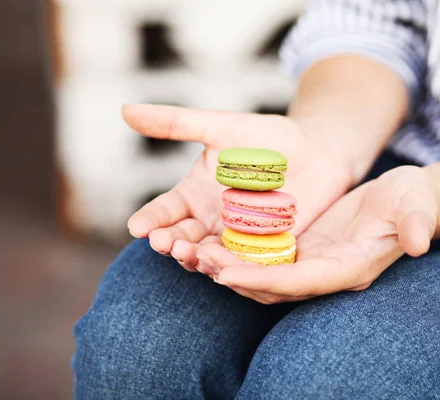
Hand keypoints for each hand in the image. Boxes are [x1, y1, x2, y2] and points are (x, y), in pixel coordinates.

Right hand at [124, 104, 354, 270]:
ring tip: (190, 256)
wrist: (316, 149)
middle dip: (172, 243)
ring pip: (213, 256)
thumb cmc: (265, 137)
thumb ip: (176, 124)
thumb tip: (123, 110)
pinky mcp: (267, 249)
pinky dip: (238, 268)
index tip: (137, 226)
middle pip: (185, 239)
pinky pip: (250, 263)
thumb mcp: (219, 127)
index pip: (165, 212)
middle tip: (163, 244)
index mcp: (194, 196)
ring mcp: (238, 238)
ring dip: (199, 259)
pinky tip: (230, 269)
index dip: (151, 220)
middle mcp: (211, 221)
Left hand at [196, 166, 439, 303]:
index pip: (301, 282)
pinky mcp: (300, 249)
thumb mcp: (416, 205)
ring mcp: (310, 263)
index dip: (264, 280)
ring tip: (190, 249)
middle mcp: (324, 273)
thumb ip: (417, 223)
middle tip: (194, 257)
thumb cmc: (411, 201)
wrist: (402, 200)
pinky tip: (208, 237)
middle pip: (271, 284)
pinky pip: (261, 257)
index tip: (227, 274)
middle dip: (232, 274)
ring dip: (226, 265)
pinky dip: (235, 252)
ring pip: (260, 273)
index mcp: (349, 268)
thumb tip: (420, 242)